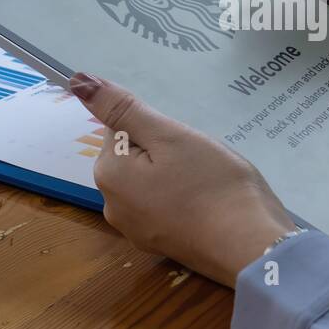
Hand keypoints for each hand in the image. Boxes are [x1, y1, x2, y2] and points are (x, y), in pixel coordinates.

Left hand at [68, 73, 295, 287]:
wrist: (251, 247)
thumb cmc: (212, 185)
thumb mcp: (169, 136)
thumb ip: (123, 109)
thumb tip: (78, 81)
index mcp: (109, 174)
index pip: (121, 128)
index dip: (157, 128)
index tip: (183, 143)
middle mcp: (112, 205)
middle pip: (133, 156)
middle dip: (164, 150)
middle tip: (197, 161)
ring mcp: (135, 230)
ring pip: (149, 180)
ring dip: (174, 173)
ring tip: (205, 182)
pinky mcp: (159, 244)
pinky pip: (162, 204)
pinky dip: (181, 197)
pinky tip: (205, 203)